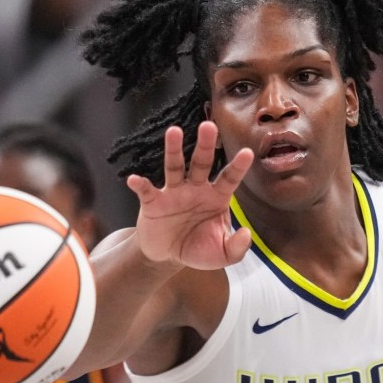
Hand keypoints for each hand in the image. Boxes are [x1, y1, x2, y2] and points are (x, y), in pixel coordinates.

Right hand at [126, 122, 253, 269]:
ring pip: (174, 167)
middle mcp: (196, 188)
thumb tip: (246, 233)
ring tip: (174, 131)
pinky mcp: (153, 202)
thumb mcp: (221, 254)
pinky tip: (135, 179)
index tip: (247, 153)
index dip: (237, 167)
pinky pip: (147, 191)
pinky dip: (140, 184)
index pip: (229, 178)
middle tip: (209, 126)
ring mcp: (173, 192)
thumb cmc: (198, 248)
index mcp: (216, 197)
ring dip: (173, 149)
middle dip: (205, 145)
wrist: (168, 256)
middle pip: (201, 163)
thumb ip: (237, 247)